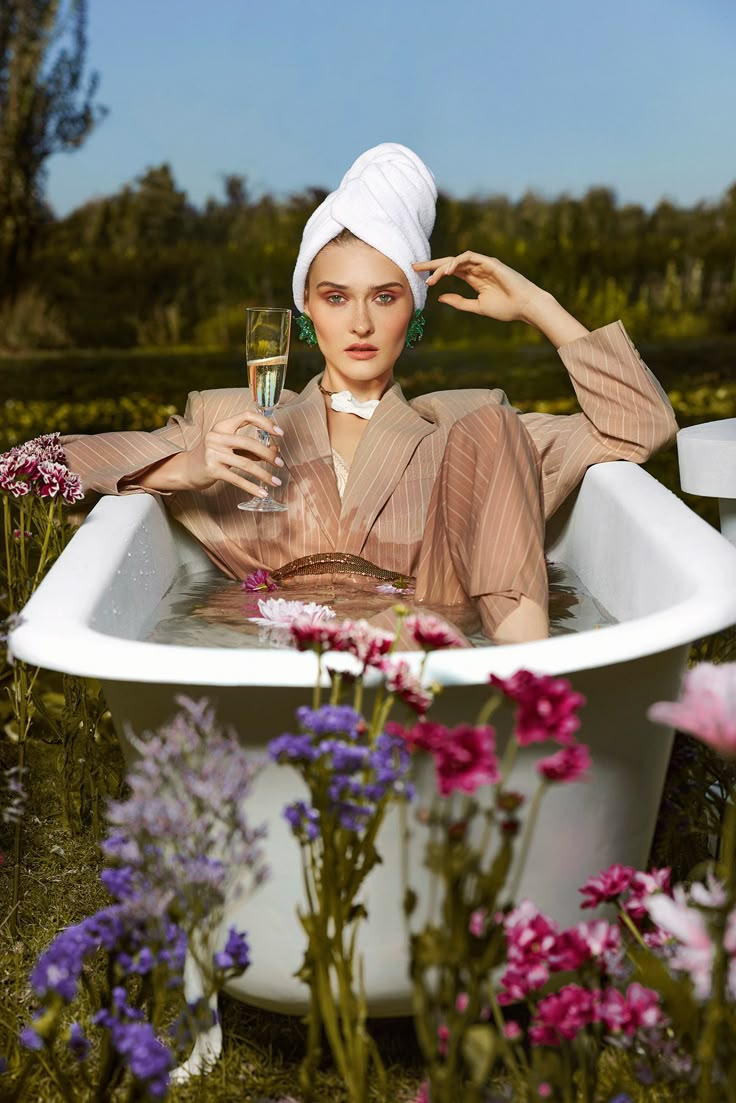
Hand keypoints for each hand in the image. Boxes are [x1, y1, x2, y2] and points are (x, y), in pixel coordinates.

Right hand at [182, 410, 284, 495]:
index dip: (265, 422)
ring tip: (276, 482)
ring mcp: (213, 453)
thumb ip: (251, 448)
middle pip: (249, 442)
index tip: (280, 433)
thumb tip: (276, 451)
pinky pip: (237, 479)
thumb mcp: (230, 447)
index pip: (246, 416)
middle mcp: (216, 437)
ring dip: (264, 474)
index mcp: (222, 426)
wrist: (186, 470)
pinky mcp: (212, 470)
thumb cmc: (213, 456)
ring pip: (245, 463)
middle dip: (268, 454)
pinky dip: (252, 487)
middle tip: (281, 464)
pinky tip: (262, 492)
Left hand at [413, 252, 545, 323]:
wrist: (525, 307)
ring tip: (431, 279)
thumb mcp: (477, 307)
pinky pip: (470, 258)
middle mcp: (477, 269)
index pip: (450, 271)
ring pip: (457, 260)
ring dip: (443, 268)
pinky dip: (457, 262)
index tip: (419, 276)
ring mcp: (484, 264)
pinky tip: (448, 271)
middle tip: (414, 267)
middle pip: (450, 262)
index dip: (435, 272)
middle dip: (432, 264)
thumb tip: (440, 298)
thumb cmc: (506, 308)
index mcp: (474, 278)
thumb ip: (459, 302)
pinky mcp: (491, 263)